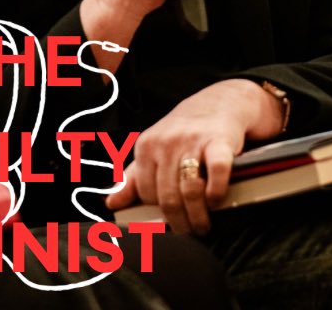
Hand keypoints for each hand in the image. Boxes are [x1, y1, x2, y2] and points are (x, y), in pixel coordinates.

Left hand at [105, 79, 285, 234]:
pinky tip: (216, 200)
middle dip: (180, 222)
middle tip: (189, 230)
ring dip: (198, 215)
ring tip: (203, 223)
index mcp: (147, 146)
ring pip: (190, 190)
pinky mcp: (220, 139)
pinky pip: (217, 171)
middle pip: (168, 197)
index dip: (159, 211)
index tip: (170, 221)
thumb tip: (111, 203)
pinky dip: (216, 191)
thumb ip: (134, 177)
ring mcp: (194, 140)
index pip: (146, 193)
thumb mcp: (154, 148)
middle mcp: (167, 142)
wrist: (220, 101)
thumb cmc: (185, 131)